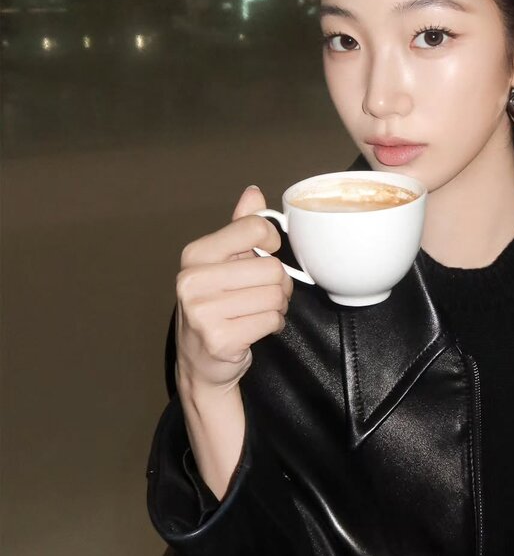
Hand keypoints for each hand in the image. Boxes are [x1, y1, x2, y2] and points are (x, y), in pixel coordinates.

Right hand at [175, 185, 292, 399]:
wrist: (200, 362)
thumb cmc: (215, 307)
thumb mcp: (222, 262)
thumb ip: (240, 228)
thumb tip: (253, 193)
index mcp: (195, 255)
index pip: (252, 228)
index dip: (272, 239)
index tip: (269, 250)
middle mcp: (193, 281)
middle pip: (272, 268)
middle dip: (279, 283)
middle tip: (264, 293)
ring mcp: (203, 312)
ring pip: (275, 295)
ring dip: (278, 306)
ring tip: (258, 310)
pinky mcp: (220, 339)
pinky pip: (272, 320)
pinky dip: (274, 324)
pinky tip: (256, 327)